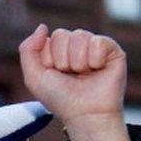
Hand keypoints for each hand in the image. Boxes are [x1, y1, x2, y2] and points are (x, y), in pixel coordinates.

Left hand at [19, 25, 132, 140]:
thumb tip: (42, 26)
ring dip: (77, 62)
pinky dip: (95, 60)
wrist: (85, 114)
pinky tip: (97, 70)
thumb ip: (28, 49)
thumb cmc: (60, 98)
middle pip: (62, 35)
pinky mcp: (113, 51)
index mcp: (58, 51)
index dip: (49, 59)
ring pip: (80, 36)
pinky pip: (99, 41)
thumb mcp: (34, 77)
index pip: (48, 38)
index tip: (56, 75)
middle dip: (62, 60)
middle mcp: (76, 47)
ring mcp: (94, 47)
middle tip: (71, 76)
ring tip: (84, 75)